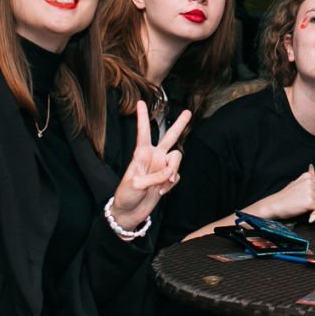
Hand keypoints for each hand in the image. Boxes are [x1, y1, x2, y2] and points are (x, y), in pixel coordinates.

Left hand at [111, 104, 190, 230]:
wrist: (129, 213)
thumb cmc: (125, 195)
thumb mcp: (135, 184)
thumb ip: (154, 176)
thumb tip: (170, 174)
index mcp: (141, 154)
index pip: (143, 132)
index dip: (142, 117)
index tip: (141, 102)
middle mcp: (153, 157)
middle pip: (169, 137)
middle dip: (179, 125)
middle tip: (188, 112)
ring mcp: (161, 167)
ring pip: (177, 159)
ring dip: (173, 171)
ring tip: (164, 184)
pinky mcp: (166, 179)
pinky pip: (176, 176)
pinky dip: (171, 184)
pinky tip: (162, 192)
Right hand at [254, 165, 314, 220]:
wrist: (275, 205)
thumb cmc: (285, 197)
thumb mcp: (297, 184)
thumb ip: (310, 180)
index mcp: (307, 176)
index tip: (314, 202)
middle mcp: (310, 182)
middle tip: (313, 208)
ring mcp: (310, 191)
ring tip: (311, 211)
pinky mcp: (309, 201)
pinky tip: (311, 215)